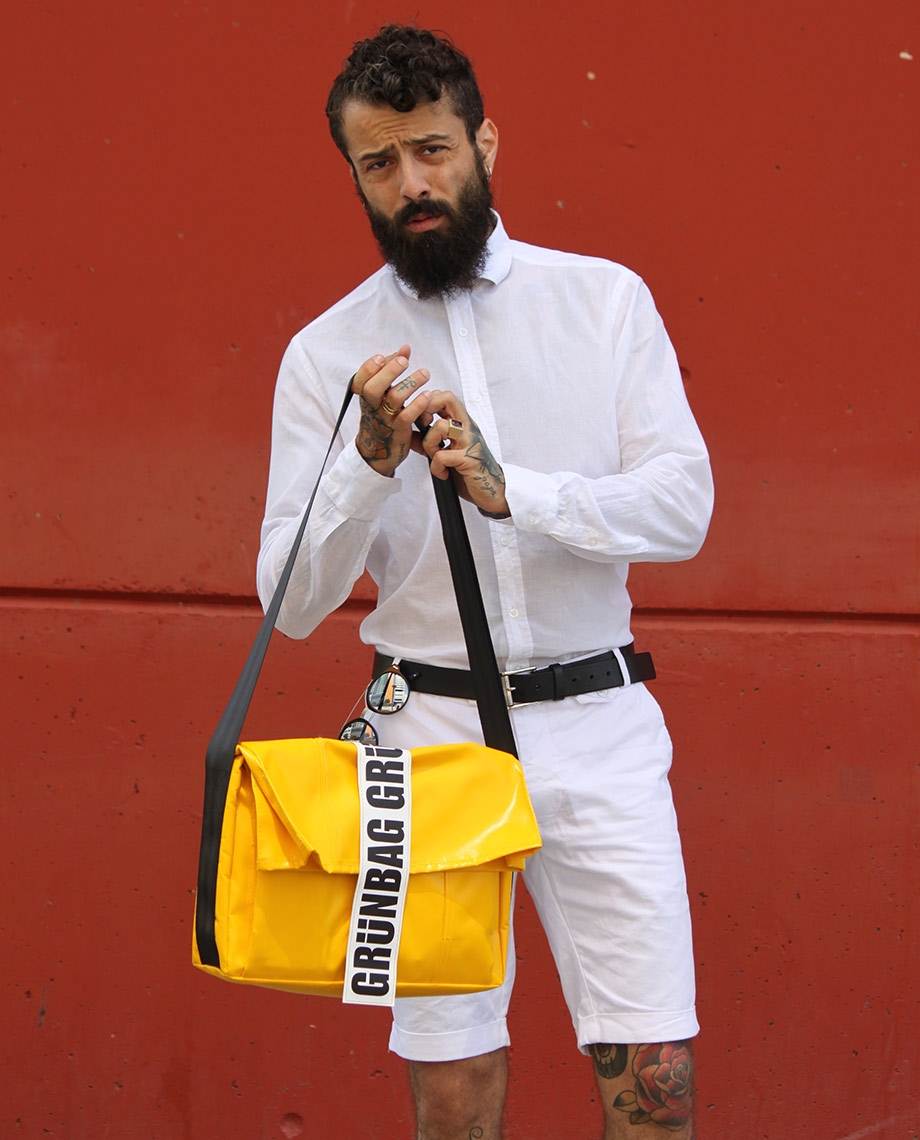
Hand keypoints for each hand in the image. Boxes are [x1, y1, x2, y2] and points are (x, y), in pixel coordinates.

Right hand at [352, 346, 430, 475]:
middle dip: (389, 372)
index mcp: (365, 396)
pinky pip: (407, 416)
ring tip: (425, 374)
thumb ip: (392, 368)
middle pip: (373, 388)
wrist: (379, 450)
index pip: (360, 379)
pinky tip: (428, 394)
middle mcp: (373, 406)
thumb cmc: (382, 414)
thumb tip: (405, 349)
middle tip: (404, 362)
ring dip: (411, 383)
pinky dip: (418, 404)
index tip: (381, 357)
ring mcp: (385, 419)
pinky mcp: (399, 430)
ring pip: (395, 399)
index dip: (369, 367)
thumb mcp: (382, 392)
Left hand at [412, 390, 509, 517]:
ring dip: (429, 444)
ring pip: (440, 426)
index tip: (423, 421)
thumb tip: (410, 436)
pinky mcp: (468, 459)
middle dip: (427, 410)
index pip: (445, 396)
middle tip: (424, 427)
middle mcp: (467, 428)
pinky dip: (436, 468)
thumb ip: (430, 442)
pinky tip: (443, 473)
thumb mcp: (448, 452)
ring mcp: (469, 442)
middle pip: (446, 398)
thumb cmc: (471, 471)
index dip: (429, 402)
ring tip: (435, 457)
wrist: (492, 491)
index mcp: (462, 424)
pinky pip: (441, 456)